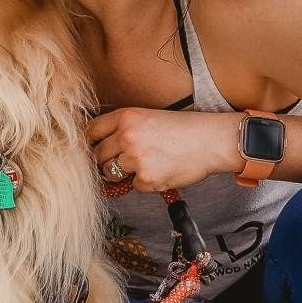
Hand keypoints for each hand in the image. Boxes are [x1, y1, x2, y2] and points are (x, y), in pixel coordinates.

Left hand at [85, 107, 243, 191]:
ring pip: (110, 173)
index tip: (91, 148)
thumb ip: (122, 128)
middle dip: (104, 160)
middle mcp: (127, 136)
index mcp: (126, 117)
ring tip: (145, 163)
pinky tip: (161, 170)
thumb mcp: (148, 117)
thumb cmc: (182, 128)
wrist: (211, 141)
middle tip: (122, 159)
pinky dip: (144, 182)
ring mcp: (136, 159)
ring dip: (121, 173)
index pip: (90, 131)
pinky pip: (133, 185)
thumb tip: (95, 145)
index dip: (89, 142)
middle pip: (97, 155)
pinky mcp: (146, 179)